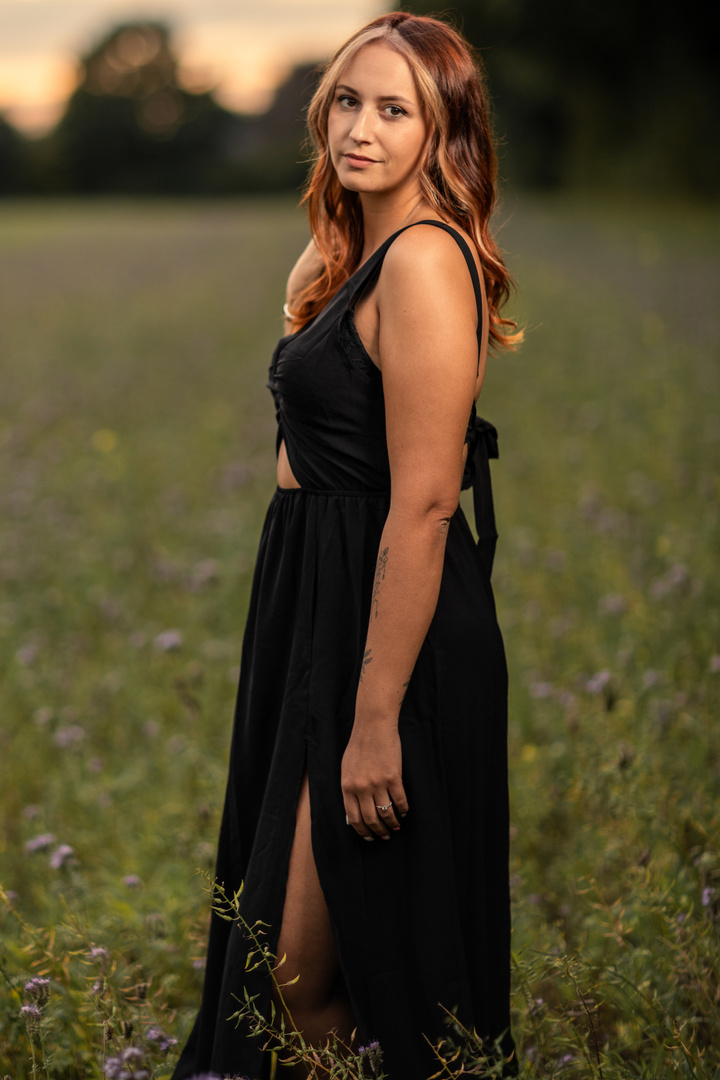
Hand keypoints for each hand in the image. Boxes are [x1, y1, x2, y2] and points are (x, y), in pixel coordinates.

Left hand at [341, 723, 408, 839]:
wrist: (373, 726)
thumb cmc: (359, 746)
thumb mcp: (347, 768)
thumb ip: (349, 789)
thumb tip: (353, 811)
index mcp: (347, 787)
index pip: (353, 818)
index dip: (362, 831)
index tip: (369, 837)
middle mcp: (361, 788)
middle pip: (370, 819)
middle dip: (378, 831)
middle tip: (385, 835)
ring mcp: (378, 783)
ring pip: (386, 813)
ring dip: (392, 824)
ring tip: (396, 827)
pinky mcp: (393, 777)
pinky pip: (400, 801)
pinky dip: (403, 810)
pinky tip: (404, 812)